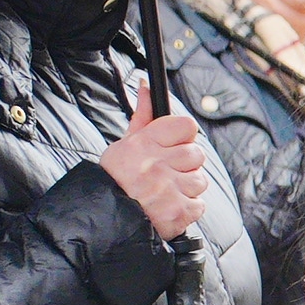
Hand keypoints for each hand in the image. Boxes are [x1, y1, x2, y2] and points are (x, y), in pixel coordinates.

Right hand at [98, 89, 207, 241]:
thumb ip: (142, 116)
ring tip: (165, 191)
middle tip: (166, 173)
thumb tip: (146, 86)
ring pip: (200, 180)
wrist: (104, 218)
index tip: (175, 145)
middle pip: (197, 154)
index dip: (184, 135)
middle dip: (186, 164)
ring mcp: (168, 189)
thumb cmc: (116, 179)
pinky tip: (168, 206)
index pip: (187, 126)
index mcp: (143, 144)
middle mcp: (156, 165)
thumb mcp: (124, 144)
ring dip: (187, 187)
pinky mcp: (177, 212)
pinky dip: (188, 208)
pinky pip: (199, 204)